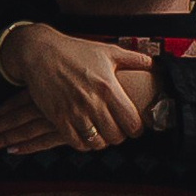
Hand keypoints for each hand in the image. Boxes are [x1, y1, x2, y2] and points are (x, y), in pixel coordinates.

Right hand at [0, 24, 156, 151]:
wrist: (40, 52)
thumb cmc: (76, 51)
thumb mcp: (107, 51)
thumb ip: (133, 59)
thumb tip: (155, 64)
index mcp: (108, 87)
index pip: (131, 121)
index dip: (137, 129)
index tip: (135, 128)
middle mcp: (92, 101)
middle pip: (115, 136)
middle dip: (119, 137)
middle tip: (118, 131)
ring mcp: (74, 111)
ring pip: (96, 142)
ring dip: (102, 142)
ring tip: (103, 135)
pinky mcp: (58, 117)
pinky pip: (76, 142)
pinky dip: (84, 144)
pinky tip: (86, 136)